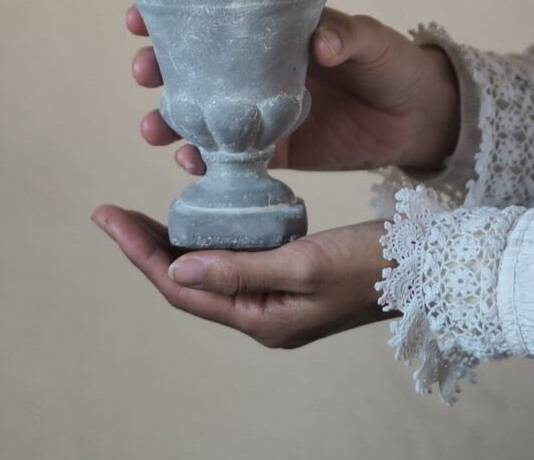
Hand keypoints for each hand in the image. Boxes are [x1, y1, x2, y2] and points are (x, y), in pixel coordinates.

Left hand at [91, 205, 392, 347]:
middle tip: (111, 213)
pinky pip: (235, 260)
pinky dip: (209, 237)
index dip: (139, 252)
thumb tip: (177, 271)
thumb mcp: (303, 264)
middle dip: (146, 247)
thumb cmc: (371, 263)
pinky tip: (202, 216)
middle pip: (187, 282)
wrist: (427, 265)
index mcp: (261, 319)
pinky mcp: (290, 276)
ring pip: (208, 271)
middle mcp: (262, 314)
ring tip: (140, 216)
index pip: (181, 288)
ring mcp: (276, 298)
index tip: (106, 216)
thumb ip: (238, 270)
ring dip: (173, 243)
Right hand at [128, 5, 459, 174]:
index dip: (172, 16)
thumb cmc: (391, 63)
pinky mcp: (272, 151)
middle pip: (192, 67)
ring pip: (200, 114)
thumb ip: (344, 37)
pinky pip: (228, 158)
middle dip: (157, 68)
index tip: (138, 18)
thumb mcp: (369, 40)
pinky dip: (204, 160)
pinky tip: (190, 162)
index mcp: (271, 33)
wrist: (418, 117)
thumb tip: (319, 42)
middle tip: (143, 71)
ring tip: (154, 128)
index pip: (213, 18)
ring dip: (168, 119)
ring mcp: (258, 112)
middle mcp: (255, 71)